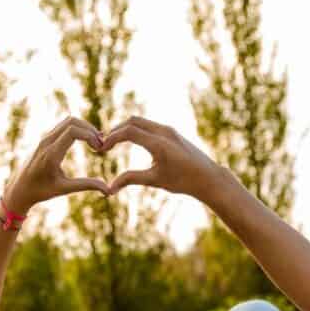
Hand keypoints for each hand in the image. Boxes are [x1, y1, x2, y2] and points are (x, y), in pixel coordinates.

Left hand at [3, 117, 108, 214]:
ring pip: (68, 121)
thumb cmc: (41, 191)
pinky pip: (63, 126)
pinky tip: (86, 141)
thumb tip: (108, 190)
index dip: (90, 136)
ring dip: (84, 128)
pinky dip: (77, 129)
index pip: (73, 131)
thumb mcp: (64, 189)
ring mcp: (45, 138)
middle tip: (101, 145)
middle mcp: (46, 142)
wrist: (20, 189)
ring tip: (96, 143)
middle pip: (72, 121)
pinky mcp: (45, 139)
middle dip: (90, 130)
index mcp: (50, 154)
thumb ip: (85, 185)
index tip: (99, 148)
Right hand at [100, 117, 229, 201]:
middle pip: (132, 121)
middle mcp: (164, 132)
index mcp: (159, 143)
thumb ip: (131, 179)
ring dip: (125, 129)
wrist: (208, 177)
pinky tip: (129, 141)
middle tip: (104, 144)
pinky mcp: (171, 132)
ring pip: (140, 121)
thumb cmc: (183, 181)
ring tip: (113, 142)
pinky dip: (136, 130)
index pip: (128, 132)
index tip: (101, 149)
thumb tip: (110, 188)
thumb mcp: (155, 180)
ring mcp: (168, 130)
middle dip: (115, 131)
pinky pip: (149, 125)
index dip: (111, 138)